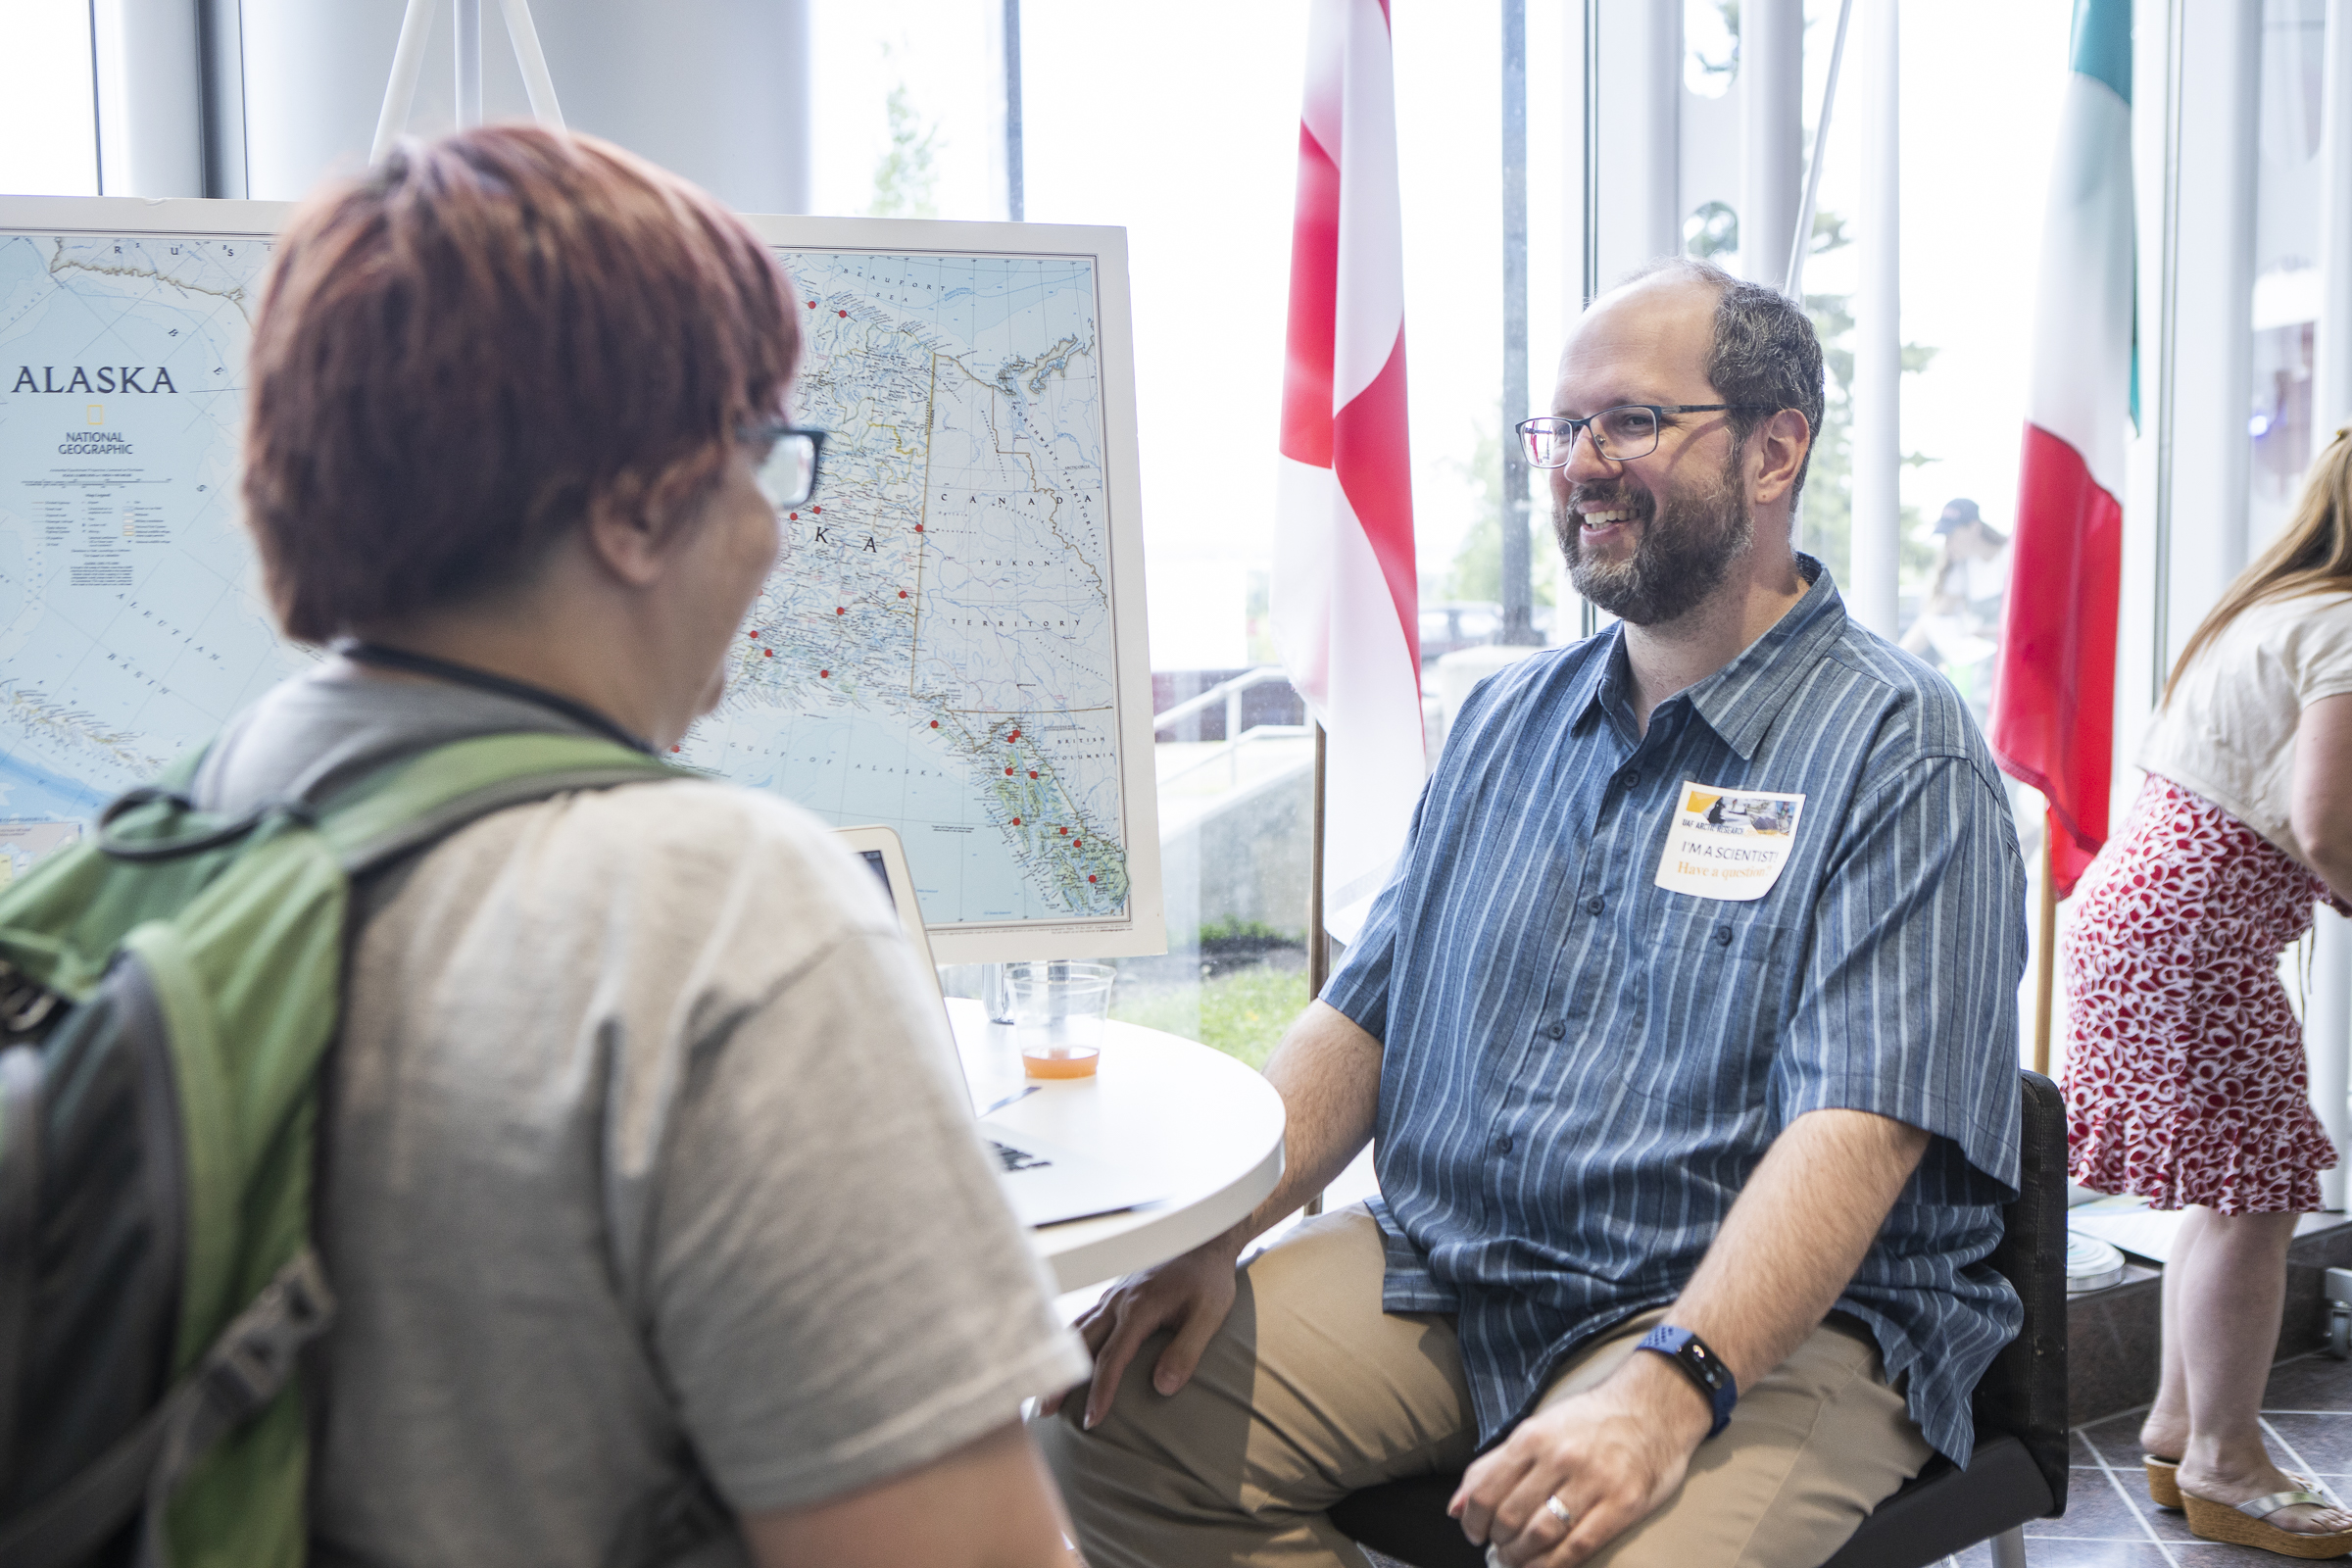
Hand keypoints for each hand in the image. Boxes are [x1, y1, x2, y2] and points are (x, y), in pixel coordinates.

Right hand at [1040, 1231, 1244, 1428]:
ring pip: (1078, 1329)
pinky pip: (1085, 1317)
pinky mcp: (1115, 1291)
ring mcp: (1113, 1294)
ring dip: (1060, 1358)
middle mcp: (1118, 1301)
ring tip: (1046, 1386)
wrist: (1205, 1239)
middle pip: (1082, 1345)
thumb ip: (1186, 1351)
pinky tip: (1065, 1351)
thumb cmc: (1209, 1279)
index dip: (1101, 1391)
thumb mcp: (1210, 1315)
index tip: (1092, 1419)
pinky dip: (1069, 1338)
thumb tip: (1163, 1388)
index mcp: (1139, 1308)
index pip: (1112, 1358)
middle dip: (1063, 1379)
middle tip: (1045, 1410)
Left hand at [1449, 1352, 1711, 1566]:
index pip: (1487, 1490)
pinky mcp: (1623, 1504)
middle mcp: (1561, 1457)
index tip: (1474, 1533)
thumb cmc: (1589, 1422)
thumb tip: (1455, 1508)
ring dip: (1522, 1557)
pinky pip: (1580, 1546)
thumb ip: (1493, 1466)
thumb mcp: (1537, 1429)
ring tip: (1518, 1560)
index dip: (1473, 1521)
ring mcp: (1593, 1481)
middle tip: (1500, 1548)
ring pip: (1542, 1534)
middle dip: (1499, 1541)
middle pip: (1512, 1516)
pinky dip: (1554, 1565)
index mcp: (1533, 1437)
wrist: (1653, 1409)